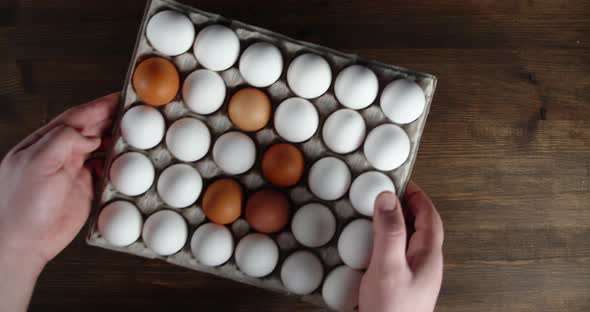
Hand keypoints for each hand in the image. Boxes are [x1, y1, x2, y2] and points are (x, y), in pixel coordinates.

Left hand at [0, 94, 116, 310]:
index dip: (99, 106)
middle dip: (113, 119)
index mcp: (45, 142)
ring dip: (117, 141)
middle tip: (136, 112)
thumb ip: (62, 141)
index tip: (120, 98)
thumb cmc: (21, 206)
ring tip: (136, 134)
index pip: (76, 117)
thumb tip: (90, 135)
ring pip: (101, 148)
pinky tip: (127, 162)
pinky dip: (118, 165)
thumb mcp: (36, 163)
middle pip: (91, 130)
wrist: (25, 243)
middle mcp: (61, 154)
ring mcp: (74, 171)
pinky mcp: (85, 189)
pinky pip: (106, 171)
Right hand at [360, 182, 443, 311]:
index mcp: (428, 257)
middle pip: (419, 228)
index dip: (417, 197)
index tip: (402, 181)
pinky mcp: (398, 286)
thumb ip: (389, 232)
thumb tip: (388, 198)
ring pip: (405, 242)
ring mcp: (411, 276)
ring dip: (392, 225)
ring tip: (372, 215)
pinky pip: (393, 256)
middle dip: (404, 207)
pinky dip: (382, 243)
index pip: (429, 217)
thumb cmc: (393, 311)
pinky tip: (365, 246)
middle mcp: (423, 265)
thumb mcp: (388, 267)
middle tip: (384, 194)